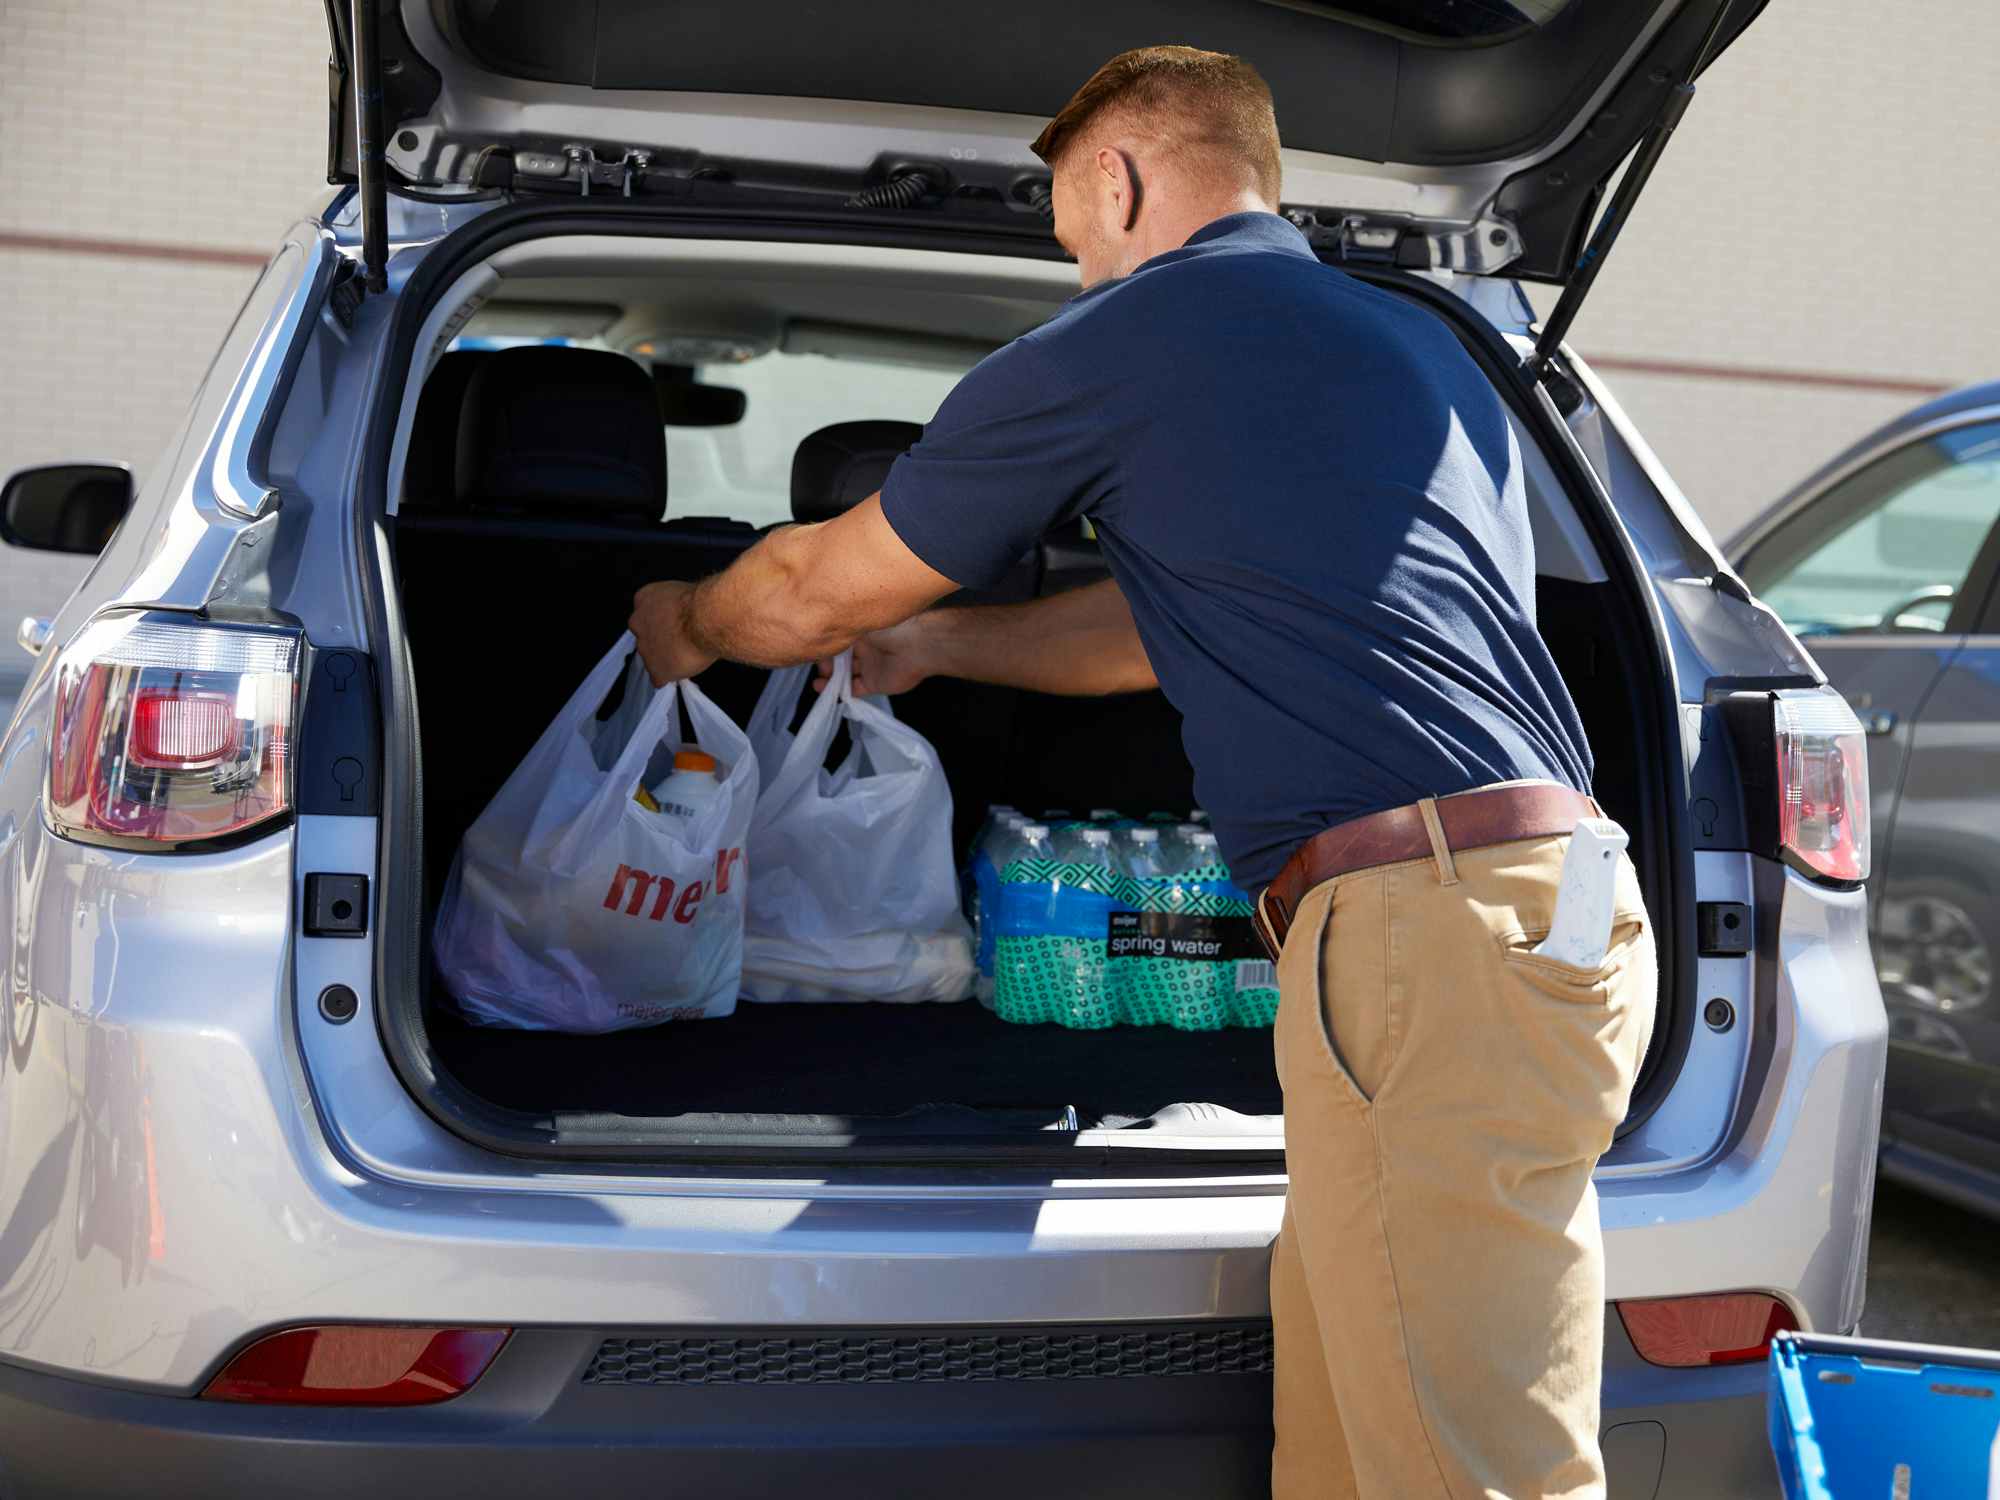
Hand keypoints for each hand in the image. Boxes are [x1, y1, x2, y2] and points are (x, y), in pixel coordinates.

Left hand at [630, 580, 717, 685]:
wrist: (707, 621)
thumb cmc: (703, 602)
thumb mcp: (686, 591)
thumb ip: (676, 604)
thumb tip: (683, 612)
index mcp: (644, 598)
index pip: (647, 612)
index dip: (663, 620)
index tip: (675, 623)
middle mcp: (637, 622)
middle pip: (646, 635)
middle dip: (660, 639)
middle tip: (681, 640)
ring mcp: (644, 648)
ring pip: (652, 657)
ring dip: (666, 657)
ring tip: (688, 654)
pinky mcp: (655, 670)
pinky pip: (659, 678)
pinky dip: (671, 676)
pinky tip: (685, 668)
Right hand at [817, 614, 933, 696]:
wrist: (916, 648)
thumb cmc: (889, 631)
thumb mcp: (861, 627)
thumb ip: (843, 633)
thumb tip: (824, 636)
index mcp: (863, 633)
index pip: (840, 642)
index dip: (827, 648)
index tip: (815, 652)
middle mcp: (866, 649)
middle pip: (841, 660)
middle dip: (827, 665)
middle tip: (819, 670)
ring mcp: (870, 667)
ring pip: (846, 675)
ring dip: (832, 680)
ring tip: (818, 684)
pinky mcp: (875, 684)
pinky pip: (855, 689)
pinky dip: (842, 691)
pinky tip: (828, 691)